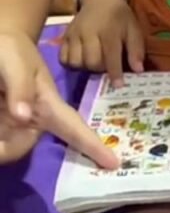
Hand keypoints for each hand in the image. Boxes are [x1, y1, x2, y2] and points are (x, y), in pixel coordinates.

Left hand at [0, 30, 116, 167]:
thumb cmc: (11, 49)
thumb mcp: (14, 60)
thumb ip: (21, 85)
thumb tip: (24, 118)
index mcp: (48, 104)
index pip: (74, 127)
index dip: (94, 146)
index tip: (115, 164)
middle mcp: (33, 120)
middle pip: (23, 147)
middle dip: (5, 147)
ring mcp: (14, 125)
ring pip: (6, 146)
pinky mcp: (1, 128)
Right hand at [60, 0, 144, 84]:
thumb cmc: (120, 17)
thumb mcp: (133, 29)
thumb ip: (136, 50)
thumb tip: (138, 71)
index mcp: (109, 31)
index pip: (111, 56)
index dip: (115, 73)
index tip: (119, 85)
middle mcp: (89, 33)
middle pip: (91, 62)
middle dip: (100, 69)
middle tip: (106, 66)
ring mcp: (74, 34)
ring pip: (75, 62)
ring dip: (85, 67)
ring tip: (93, 63)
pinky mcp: (64, 36)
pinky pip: (63, 57)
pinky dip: (71, 63)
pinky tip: (80, 60)